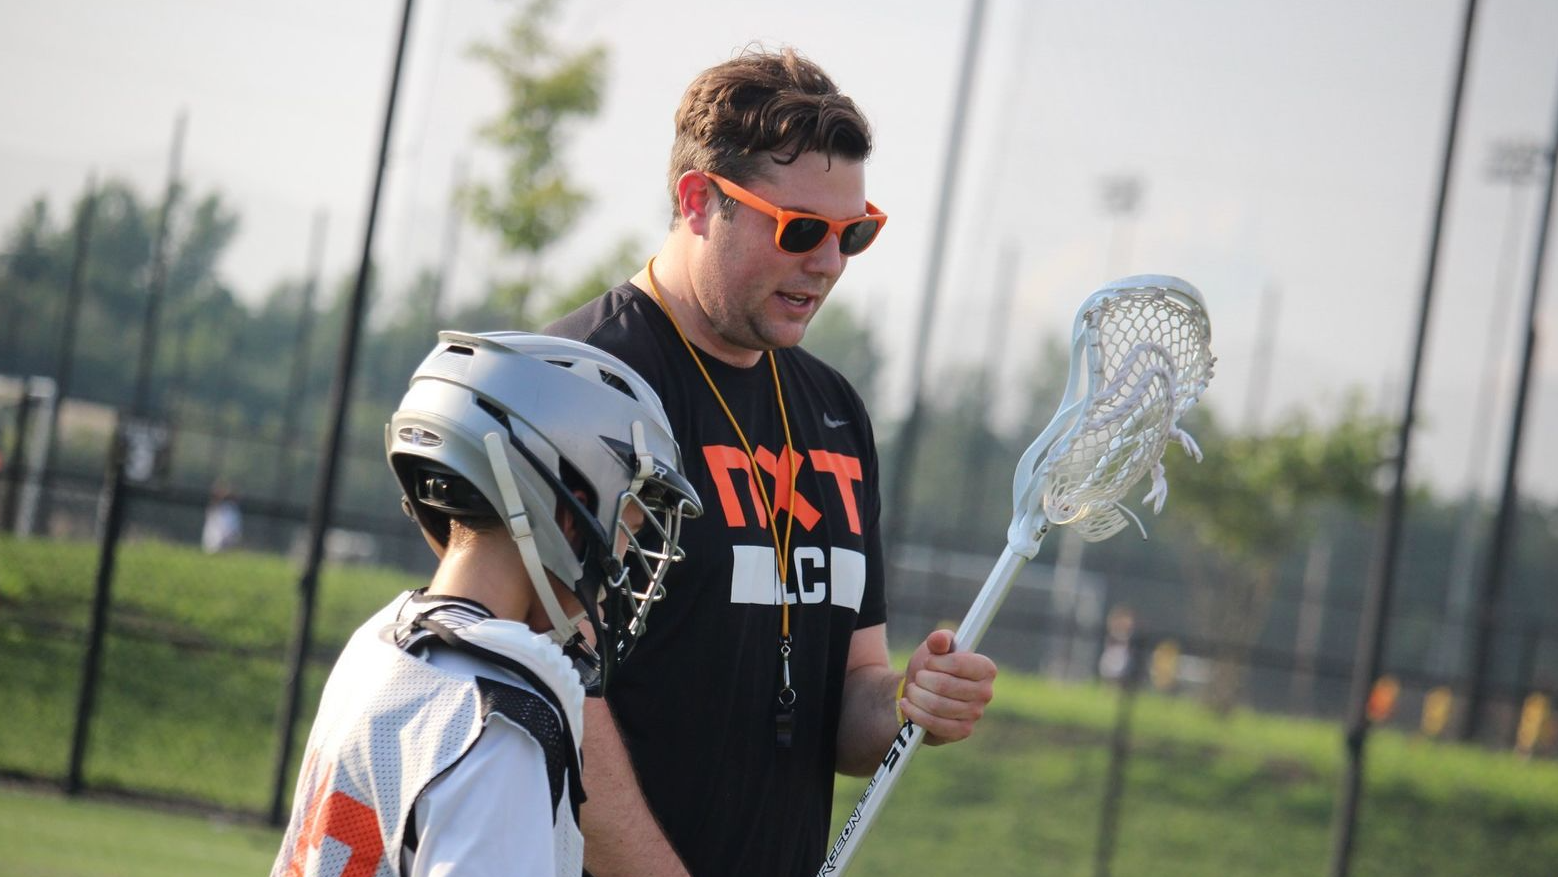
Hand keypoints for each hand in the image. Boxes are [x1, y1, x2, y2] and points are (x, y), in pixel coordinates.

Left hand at [899, 629, 996, 744]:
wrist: (924, 695)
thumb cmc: (932, 669)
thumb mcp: (934, 649)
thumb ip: (939, 640)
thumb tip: (939, 639)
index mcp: (986, 669)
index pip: (959, 664)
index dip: (936, 662)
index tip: (928, 662)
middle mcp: (986, 692)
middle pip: (945, 685)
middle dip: (923, 679)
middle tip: (918, 677)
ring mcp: (975, 714)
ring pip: (937, 705)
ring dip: (916, 695)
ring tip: (912, 689)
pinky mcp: (962, 731)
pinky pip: (934, 723)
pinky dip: (915, 713)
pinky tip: (907, 704)